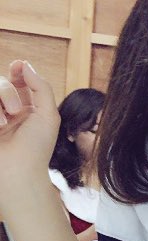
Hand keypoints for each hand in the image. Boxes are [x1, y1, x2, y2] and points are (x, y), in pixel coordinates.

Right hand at [0, 60, 59, 202]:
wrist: (17, 174)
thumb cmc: (36, 149)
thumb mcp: (49, 115)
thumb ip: (41, 87)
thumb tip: (25, 66)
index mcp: (27, 111)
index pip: (18, 82)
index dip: (17, 72)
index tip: (17, 67)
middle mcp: (8, 114)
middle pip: (0, 84)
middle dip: (5, 91)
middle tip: (14, 111)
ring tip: (2, 124)